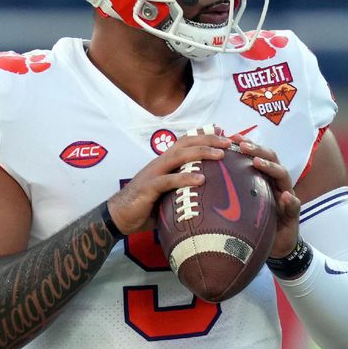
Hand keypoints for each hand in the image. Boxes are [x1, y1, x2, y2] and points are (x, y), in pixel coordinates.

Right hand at [107, 133, 230, 235]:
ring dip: (201, 153)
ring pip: (179, 156)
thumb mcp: (168, 194)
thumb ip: (184, 188)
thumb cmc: (146, 206)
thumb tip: (208, 193)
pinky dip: (185, 178)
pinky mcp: (148, 187)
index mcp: (165, 162)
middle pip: (186, 143)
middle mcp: (160, 163)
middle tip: (228, 142)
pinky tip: (201, 180)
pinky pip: (168, 180)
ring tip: (220, 155)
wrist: (119, 217)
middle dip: (208, 139)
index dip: (203, 135)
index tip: (223, 132)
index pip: (186, 142)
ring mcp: (154, 173)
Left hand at [231, 136, 299, 258]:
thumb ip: (230, 192)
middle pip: (271, 159)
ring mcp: (286, 197)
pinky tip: (284, 197)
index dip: (247, 145)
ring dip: (270, 167)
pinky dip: (290, 200)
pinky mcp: (293, 214)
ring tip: (257, 162)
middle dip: (257, 149)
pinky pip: (294, 205)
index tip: (232, 137)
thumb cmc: (254, 224)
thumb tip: (204, 178)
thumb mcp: (240, 206)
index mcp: (263, 179)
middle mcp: (276, 184)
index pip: (257, 156)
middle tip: (242, 145)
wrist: (275, 246)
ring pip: (283, 176)